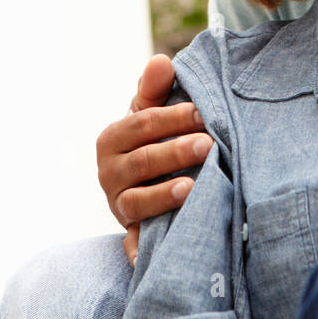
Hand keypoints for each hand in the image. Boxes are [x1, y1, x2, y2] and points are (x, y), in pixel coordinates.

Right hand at [96, 55, 213, 263]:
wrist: (143, 181)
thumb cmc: (152, 139)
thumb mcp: (150, 112)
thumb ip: (155, 89)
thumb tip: (161, 61)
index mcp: (112, 139)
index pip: (141, 125)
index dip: (172, 118)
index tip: (203, 112)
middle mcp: (109, 174)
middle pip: (142, 162)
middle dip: (175, 152)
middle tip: (208, 144)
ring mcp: (119, 205)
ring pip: (138, 202)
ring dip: (163, 196)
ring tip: (192, 188)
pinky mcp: (131, 233)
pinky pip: (133, 244)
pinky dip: (139, 251)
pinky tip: (152, 257)